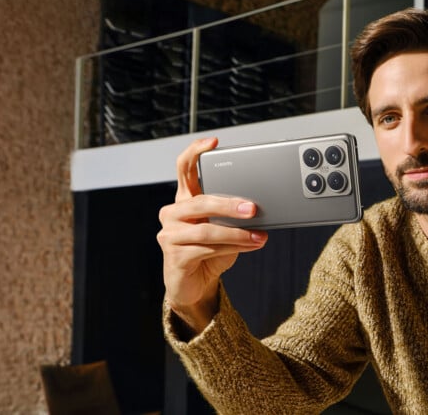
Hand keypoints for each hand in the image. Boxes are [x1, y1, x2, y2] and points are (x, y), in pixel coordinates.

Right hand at [157, 137, 267, 334]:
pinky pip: (207, 249)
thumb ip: (232, 216)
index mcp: (184, 200)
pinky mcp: (174, 255)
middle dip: (229, 204)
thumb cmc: (210, 253)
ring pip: (206, 229)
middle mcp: (172, 213)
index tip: (213, 142)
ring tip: (258, 236)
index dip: (195, 152)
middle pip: (200, 201)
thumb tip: (258, 209)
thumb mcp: (224, 229)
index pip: (183, 169)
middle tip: (253, 208)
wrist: (195, 286)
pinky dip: (233, 247)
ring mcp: (169, 234)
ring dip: (237, 233)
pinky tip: (251, 246)